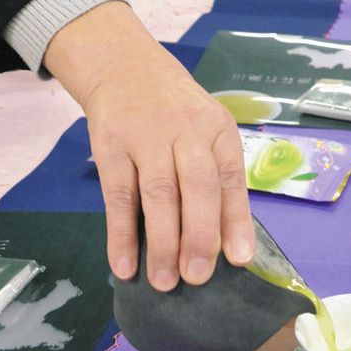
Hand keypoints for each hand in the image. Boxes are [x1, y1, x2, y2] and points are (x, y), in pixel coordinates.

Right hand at [44, 2, 255, 287]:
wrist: (125, 69)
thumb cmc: (175, 113)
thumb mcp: (205, 130)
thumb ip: (217, 179)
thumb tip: (230, 245)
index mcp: (216, 129)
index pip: (229, 176)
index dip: (236, 219)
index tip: (240, 260)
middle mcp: (185, 131)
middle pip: (197, 186)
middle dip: (200, 235)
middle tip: (197, 278)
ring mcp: (146, 137)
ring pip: (159, 194)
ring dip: (162, 243)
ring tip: (164, 282)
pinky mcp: (111, 146)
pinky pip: (118, 196)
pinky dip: (121, 233)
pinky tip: (124, 265)